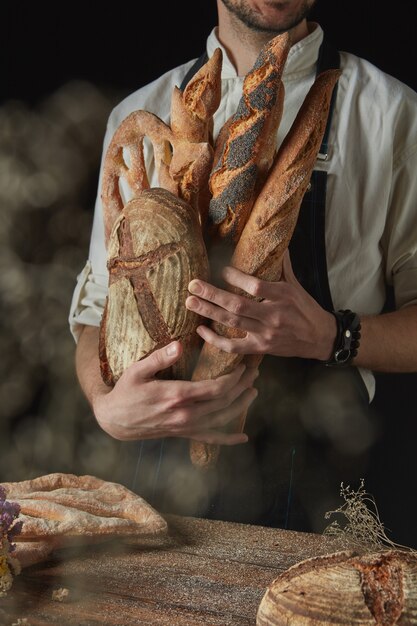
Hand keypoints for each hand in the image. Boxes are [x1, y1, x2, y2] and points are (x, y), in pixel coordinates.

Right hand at [93, 341, 257, 443]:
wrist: (115, 420)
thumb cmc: (126, 391)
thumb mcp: (137, 370)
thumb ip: (159, 358)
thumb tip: (179, 345)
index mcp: (177, 395)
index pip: (215, 388)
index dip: (233, 378)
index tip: (241, 366)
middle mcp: (185, 414)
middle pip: (223, 402)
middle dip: (241, 387)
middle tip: (253, 373)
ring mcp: (185, 427)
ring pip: (221, 419)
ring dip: (241, 406)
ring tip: (253, 392)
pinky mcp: (183, 434)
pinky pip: (210, 438)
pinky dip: (228, 439)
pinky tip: (242, 438)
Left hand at [185, 251, 336, 359]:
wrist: (319, 338)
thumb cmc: (305, 308)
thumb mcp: (296, 285)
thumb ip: (283, 265)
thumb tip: (277, 242)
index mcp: (282, 296)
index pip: (256, 287)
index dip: (236, 279)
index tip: (220, 270)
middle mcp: (273, 316)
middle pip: (237, 305)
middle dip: (212, 294)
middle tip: (193, 285)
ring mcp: (265, 334)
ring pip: (232, 323)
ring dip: (208, 312)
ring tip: (190, 302)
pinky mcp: (260, 348)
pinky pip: (234, 347)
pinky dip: (215, 340)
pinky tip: (201, 330)